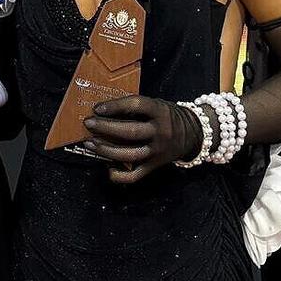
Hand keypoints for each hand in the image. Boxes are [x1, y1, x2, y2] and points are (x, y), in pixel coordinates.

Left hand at [83, 95, 200, 182]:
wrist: (192, 133)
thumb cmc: (167, 116)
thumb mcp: (157, 105)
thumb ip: (136, 108)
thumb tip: (105, 111)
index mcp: (160, 112)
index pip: (137, 105)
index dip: (115, 106)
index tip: (98, 108)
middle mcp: (160, 132)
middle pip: (130, 131)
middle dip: (105, 127)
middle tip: (88, 123)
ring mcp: (157, 151)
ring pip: (129, 154)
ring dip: (106, 150)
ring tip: (90, 143)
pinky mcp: (154, 166)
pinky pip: (134, 175)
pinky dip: (118, 174)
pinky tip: (107, 166)